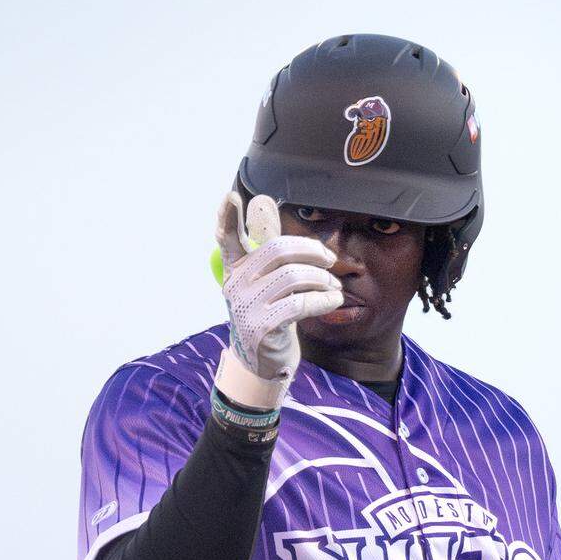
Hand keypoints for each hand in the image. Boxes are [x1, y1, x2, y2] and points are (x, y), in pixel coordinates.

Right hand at [213, 191, 342, 407]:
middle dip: (310, 250)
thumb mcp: (266, 283)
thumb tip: (265, 205)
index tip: (232, 197)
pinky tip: (334, 300)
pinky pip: (300, 304)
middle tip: (329, 260)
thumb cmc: (270, 315)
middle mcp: (235, 284)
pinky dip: (323, 299)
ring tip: (333, 286)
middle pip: (277, 250)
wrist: (264, 362)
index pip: (227, 238)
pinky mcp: (261, 327)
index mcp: (234, 269)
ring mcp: (246, 306)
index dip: (228, 217)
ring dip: (322, 278)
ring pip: (293, 276)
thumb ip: (268, 250)